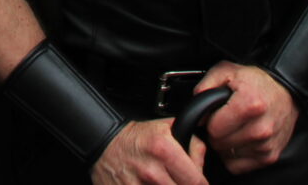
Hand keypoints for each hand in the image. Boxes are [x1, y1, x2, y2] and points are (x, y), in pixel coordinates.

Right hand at [91, 119, 205, 184]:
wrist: (104, 143)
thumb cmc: (136, 138)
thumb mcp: (166, 128)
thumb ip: (193, 143)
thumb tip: (203, 163)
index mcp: (164, 150)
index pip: (197, 181)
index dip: (201, 184)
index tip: (198, 183)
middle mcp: (152, 170)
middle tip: (179, 181)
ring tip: (165, 182)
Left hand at [197, 63, 298, 174]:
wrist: (285, 91)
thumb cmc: (256, 81)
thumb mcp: (226, 71)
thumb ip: (205, 87)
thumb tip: (196, 111)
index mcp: (250, 105)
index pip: (214, 129)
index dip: (210, 120)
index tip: (217, 114)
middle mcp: (261, 128)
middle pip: (220, 143)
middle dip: (217, 133)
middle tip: (225, 120)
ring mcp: (266, 145)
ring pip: (227, 155)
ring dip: (226, 144)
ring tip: (235, 127)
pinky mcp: (270, 156)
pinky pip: (238, 165)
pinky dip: (235, 155)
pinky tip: (240, 139)